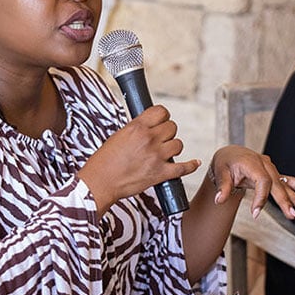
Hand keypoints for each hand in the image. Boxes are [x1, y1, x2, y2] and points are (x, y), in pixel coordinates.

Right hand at [79, 105, 199, 214]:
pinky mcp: (160, 173)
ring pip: (178, 144)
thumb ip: (136, 130)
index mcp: (137, 127)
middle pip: (172, 127)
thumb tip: (148, 126)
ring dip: (173, 148)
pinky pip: (183, 167)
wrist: (100, 182)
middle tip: (160, 140)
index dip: (163, 116)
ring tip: (165, 153)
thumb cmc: (104, 161)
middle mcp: (149, 139)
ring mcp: (156, 156)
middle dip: (167, 133)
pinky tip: (194, 163)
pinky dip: (191, 165)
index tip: (161, 121)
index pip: (161, 112)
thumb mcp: (118, 136)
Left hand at [208, 145, 294, 218]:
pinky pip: (290, 181)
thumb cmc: (226, 163)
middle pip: (278, 184)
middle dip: (285, 201)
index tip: (255, 213)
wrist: (231, 155)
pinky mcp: (275, 175)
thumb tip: (219, 200)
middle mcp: (266, 165)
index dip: (260, 198)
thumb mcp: (220, 172)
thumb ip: (222, 187)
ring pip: (287, 184)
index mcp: (253, 163)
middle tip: (291, 215)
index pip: (262, 181)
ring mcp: (272, 169)